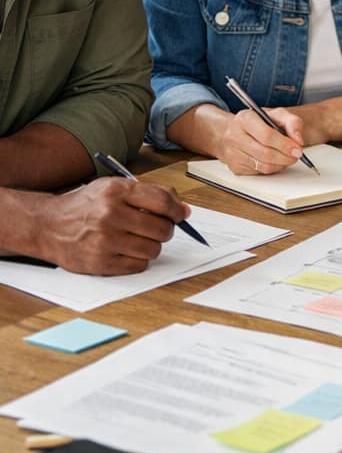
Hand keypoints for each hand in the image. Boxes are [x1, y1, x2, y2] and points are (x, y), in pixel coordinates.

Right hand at [39, 178, 187, 275]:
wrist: (47, 225)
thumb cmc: (86, 205)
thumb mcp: (114, 187)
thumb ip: (151, 193)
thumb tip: (184, 210)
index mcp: (116, 191)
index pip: (163, 201)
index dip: (177, 211)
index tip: (179, 215)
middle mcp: (110, 214)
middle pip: (162, 229)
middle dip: (166, 230)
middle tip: (157, 229)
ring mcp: (104, 240)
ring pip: (153, 249)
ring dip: (152, 246)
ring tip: (139, 240)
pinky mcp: (99, 262)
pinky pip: (138, 265)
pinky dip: (138, 260)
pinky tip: (126, 251)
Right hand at [220, 107, 305, 174]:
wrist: (233, 131)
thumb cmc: (258, 122)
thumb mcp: (277, 114)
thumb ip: (292, 122)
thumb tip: (298, 140)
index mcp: (245, 118)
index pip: (267, 135)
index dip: (285, 145)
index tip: (298, 149)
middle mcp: (234, 135)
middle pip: (265, 153)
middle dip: (286, 157)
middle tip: (296, 155)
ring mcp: (233, 153)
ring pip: (263, 166)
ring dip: (281, 164)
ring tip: (288, 158)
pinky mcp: (235, 167)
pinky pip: (259, 172)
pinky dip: (272, 169)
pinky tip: (276, 161)